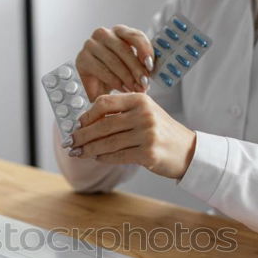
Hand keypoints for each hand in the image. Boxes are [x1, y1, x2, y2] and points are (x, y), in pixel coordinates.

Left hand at [65, 93, 196, 179]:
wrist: (187, 150)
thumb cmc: (162, 131)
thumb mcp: (145, 112)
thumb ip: (121, 113)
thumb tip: (86, 122)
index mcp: (140, 99)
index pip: (104, 103)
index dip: (87, 115)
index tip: (77, 124)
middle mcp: (144, 114)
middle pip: (103, 125)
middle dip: (82, 135)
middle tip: (70, 142)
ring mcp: (147, 134)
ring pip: (108, 143)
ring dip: (89, 149)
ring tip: (78, 152)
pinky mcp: (148, 154)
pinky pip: (118, 156)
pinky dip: (104, 158)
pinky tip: (96, 157)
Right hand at [75, 25, 154, 101]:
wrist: (96, 87)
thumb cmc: (116, 74)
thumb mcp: (131, 66)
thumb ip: (141, 62)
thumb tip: (151, 68)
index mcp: (119, 31)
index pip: (135, 35)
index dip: (144, 50)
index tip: (150, 65)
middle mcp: (103, 33)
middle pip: (124, 49)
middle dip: (136, 68)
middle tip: (144, 83)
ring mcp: (90, 45)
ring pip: (113, 60)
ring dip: (127, 77)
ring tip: (135, 89)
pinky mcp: (82, 59)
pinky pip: (102, 70)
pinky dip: (114, 81)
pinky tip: (122, 89)